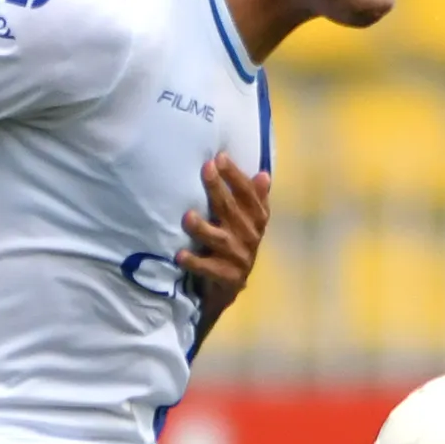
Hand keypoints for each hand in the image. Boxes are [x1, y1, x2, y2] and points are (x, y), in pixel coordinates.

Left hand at [177, 154, 271, 293]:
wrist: (230, 286)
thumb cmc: (235, 245)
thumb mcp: (247, 222)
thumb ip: (254, 199)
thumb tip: (264, 174)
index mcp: (257, 220)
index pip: (248, 194)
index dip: (235, 175)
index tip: (220, 157)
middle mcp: (251, 237)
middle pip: (231, 210)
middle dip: (218, 189)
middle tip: (205, 170)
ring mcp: (240, 258)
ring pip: (220, 239)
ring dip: (203, 228)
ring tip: (187, 217)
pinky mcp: (228, 278)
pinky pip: (209, 268)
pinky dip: (195, 262)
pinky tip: (180, 254)